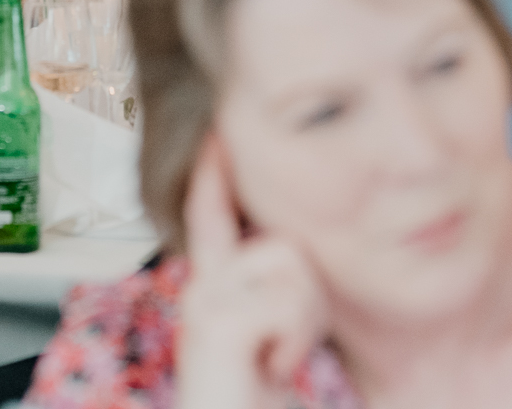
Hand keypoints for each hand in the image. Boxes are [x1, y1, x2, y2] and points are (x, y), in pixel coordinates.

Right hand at [176, 138, 327, 408]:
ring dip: (306, 322)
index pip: (210, 214)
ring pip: (294, 265)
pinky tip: (270, 368)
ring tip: (276, 359)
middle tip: (286, 349)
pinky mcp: (215, 322)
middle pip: (284, 241)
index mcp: (214, 290)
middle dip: (310, 295)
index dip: (213, 171)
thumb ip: (277, 298)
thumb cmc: (255, 404)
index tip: (217, 130)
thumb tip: (301, 261)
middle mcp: (200, 287)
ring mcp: (204, 301)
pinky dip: (295, 343)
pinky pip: (289, 303)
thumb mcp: (272, 341)